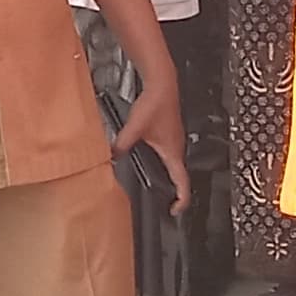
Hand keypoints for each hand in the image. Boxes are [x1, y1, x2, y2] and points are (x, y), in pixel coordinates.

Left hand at [110, 68, 187, 205]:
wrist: (162, 84)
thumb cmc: (156, 104)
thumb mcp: (135, 128)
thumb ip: (122, 144)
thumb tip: (112, 157)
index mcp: (173, 152)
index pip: (183, 183)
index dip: (181, 200)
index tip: (174, 211)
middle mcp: (177, 148)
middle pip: (180, 177)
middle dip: (174, 193)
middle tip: (165, 204)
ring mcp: (175, 140)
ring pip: (174, 166)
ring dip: (169, 178)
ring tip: (159, 188)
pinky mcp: (169, 133)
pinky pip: (169, 155)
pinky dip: (164, 165)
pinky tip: (150, 161)